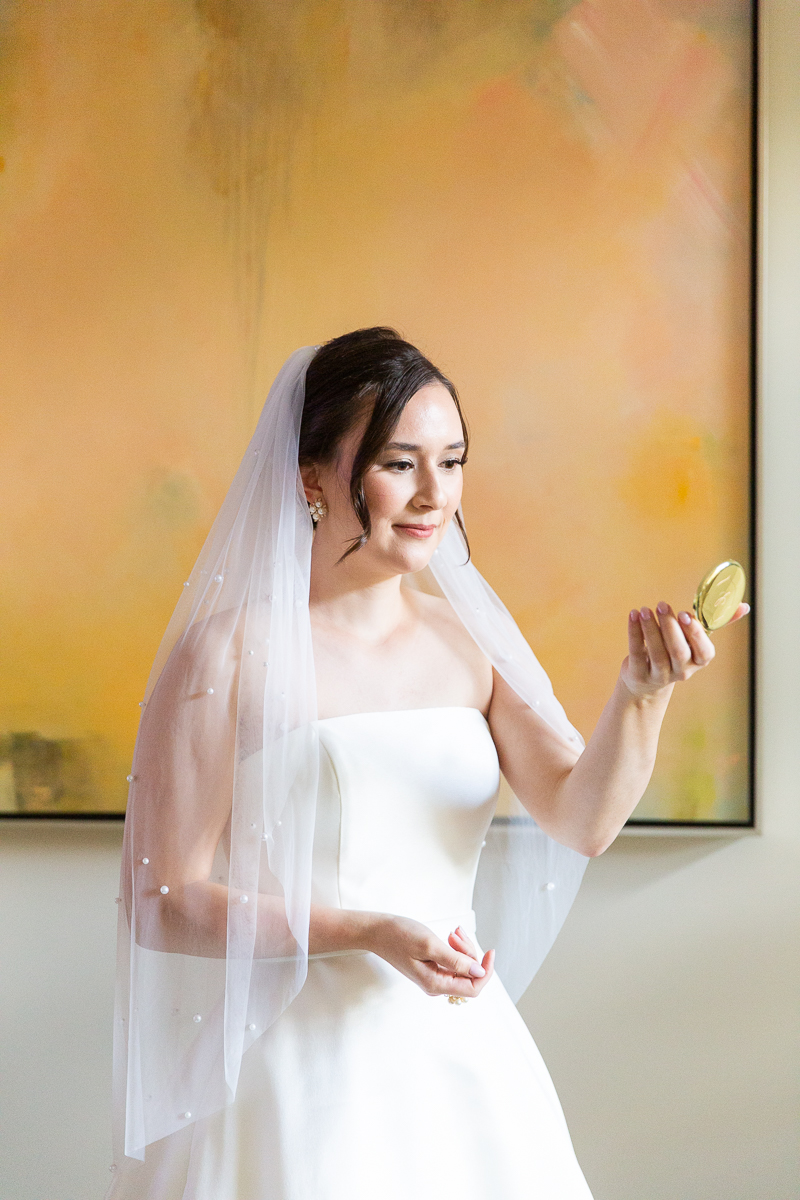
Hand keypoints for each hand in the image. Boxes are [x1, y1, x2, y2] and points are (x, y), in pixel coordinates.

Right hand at [367, 914, 494, 998]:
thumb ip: (456, 961)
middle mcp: (436, 985)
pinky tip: (451, 936)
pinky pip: (453, 962)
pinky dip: (456, 948)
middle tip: (456, 934)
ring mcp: (434, 977)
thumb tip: (479, 972)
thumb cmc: (399, 936)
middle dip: (469, 952)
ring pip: (463, 967)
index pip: (473, 989)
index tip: (490, 951)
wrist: (378, 931)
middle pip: (469, 976)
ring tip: (453, 932)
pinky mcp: (432, 968)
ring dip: (463, 948)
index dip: (485, 971)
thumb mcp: (430, 945)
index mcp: (435, 984)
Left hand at [620, 600, 749, 699]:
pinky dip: (634, 632)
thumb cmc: (676, 653)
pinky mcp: (639, 674)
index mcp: (699, 661)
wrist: (646, 683)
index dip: (695, 634)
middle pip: (678, 651)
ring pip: (656, 652)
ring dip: (650, 628)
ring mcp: (659, 675)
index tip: (685, 614)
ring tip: (645, 609)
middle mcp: (682, 671)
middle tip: (662, 605)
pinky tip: (633, 615)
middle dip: (670, 628)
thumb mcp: (696, 641)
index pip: (703, 652)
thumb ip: (717, 623)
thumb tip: (744, 606)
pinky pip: (636, 652)